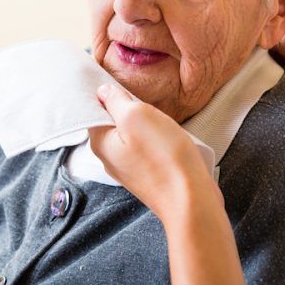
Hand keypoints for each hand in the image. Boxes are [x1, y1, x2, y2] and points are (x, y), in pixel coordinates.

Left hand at [89, 83, 220, 221]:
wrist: (191, 198)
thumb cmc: (164, 156)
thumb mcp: (137, 116)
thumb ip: (116, 101)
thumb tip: (104, 91)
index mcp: (100, 143)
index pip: (94, 110)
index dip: (107, 94)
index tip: (123, 86)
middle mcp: (110, 158)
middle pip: (114, 121)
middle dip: (130, 109)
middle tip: (148, 105)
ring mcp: (130, 168)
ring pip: (132, 134)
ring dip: (146, 124)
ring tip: (161, 123)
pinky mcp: (149, 174)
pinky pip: (147, 147)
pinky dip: (156, 138)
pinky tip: (169, 138)